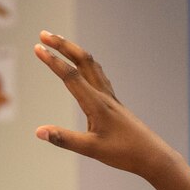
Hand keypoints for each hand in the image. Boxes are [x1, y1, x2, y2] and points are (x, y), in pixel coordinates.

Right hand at [32, 32, 182, 181]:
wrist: (152, 155)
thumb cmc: (124, 153)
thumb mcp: (91, 149)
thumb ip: (64, 139)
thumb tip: (38, 131)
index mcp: (97, 104)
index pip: (71, 76)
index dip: (53, 61)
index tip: (37, 48)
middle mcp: (104, 95)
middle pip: (83, 61)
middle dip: (62, 45)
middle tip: (43, 34)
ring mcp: (111, 97)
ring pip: (92, 65)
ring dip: (74, 51)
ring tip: (59, 42)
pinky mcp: (114, 102)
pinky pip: (98, 74)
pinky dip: (86, 63)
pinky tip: (83, 65)